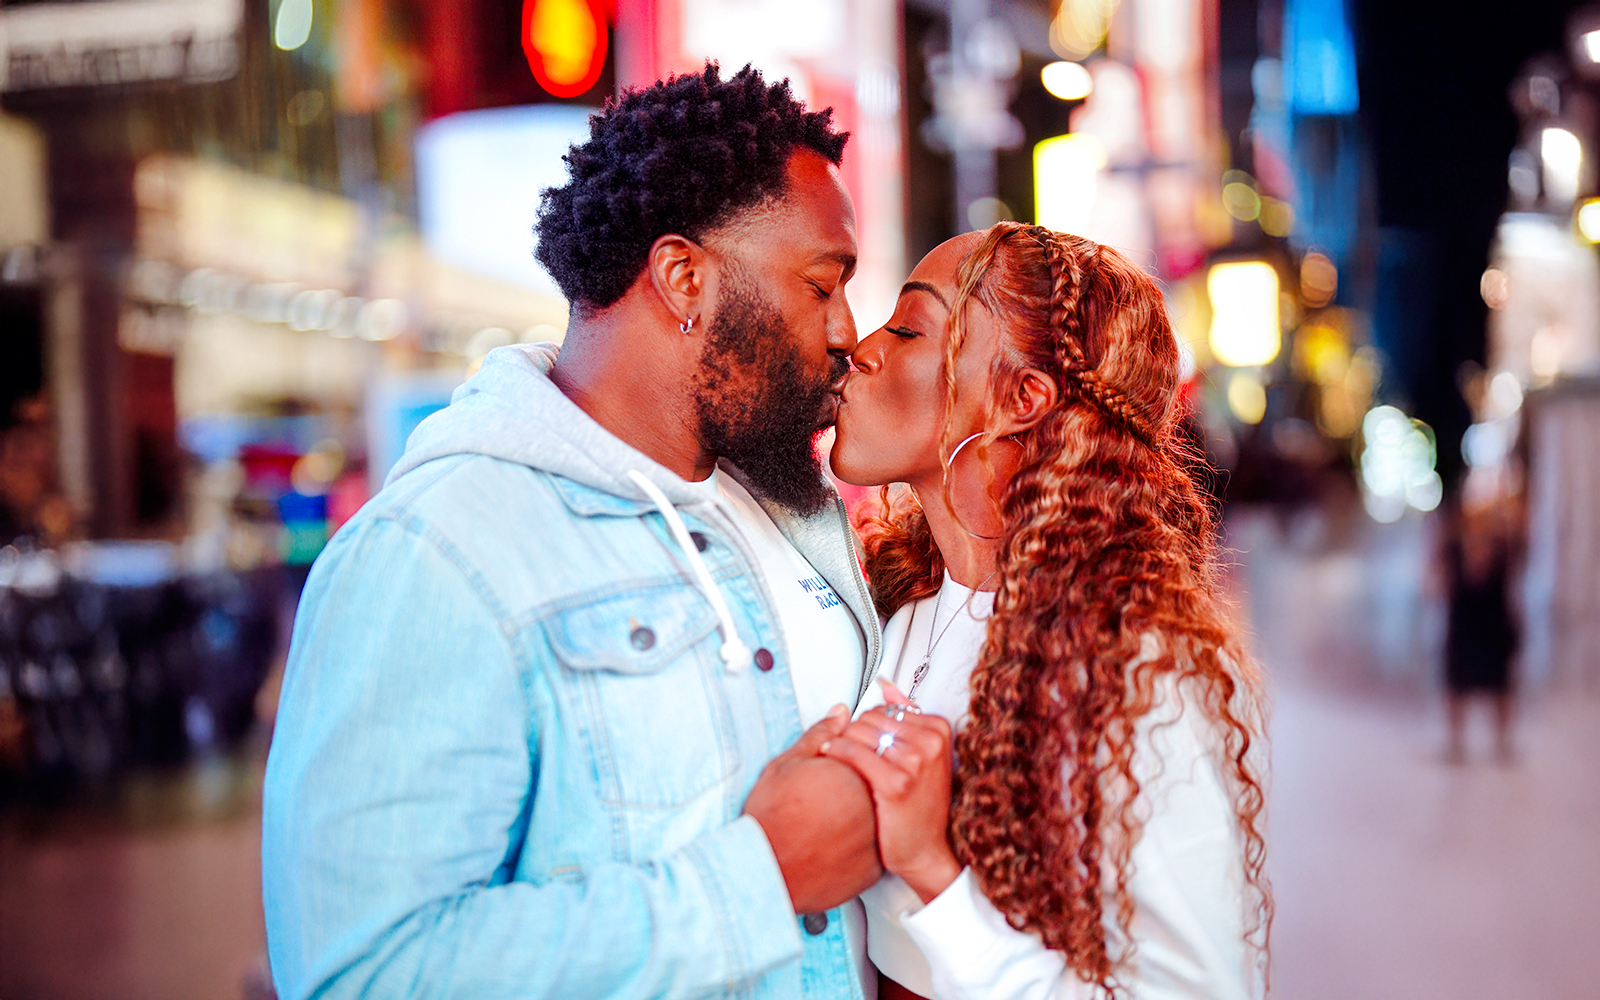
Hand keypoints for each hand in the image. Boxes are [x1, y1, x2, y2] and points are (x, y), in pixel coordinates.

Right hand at [743, 705, 883, 912]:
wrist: (765, 866)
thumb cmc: (772, 818)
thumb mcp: (790, 762)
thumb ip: (821, 733)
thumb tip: (840, 713)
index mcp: (855, 772)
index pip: (870, 753)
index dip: (849, 760)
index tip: (832, 771)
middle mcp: (873, 803)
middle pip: (876, 785)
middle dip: (859, 786)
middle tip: (829, 798)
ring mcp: (876, 836)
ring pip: (878, 817)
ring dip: (862, 815)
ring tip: (832, 820)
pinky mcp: (873, 866)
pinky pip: (875, 848)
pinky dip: (861, 844)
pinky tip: (837, 841)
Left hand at [820, 684, 961, 902]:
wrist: (926, 852)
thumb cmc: (922, 807)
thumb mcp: (924, 756)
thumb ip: (906, 716)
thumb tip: (886, 686)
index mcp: (938, 729)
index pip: (884, 708)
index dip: (867, 727)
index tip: (865, 746)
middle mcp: (930, 742)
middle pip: (869, 718)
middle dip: (853, 735)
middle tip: (850, 758)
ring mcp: (914, 762)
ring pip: (858, 732)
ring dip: (842, 744)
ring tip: (842, 763)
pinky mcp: (895, 783)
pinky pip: (852, 752)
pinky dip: (835, 753)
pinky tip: (831, 761)